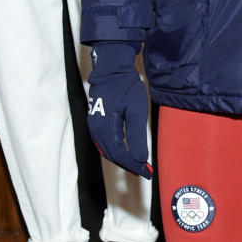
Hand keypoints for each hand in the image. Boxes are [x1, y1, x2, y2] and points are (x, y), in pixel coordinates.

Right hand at [86, 41, 151, 177]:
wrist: (112, 69)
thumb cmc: (126, 87)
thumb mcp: (136, 111)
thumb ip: (137, 136)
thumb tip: (140, 159)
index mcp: (106, 128)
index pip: (120, 155)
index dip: (134, 166)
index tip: (147, 172)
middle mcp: (96, 130)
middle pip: (112, 156)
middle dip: (129, 165)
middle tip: (145, 172)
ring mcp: (93, 126)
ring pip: (107, 151)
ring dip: (122, 160)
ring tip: (137, 166)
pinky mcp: (95, 122)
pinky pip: (104, 143)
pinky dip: (115, 151)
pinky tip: (125, 152)